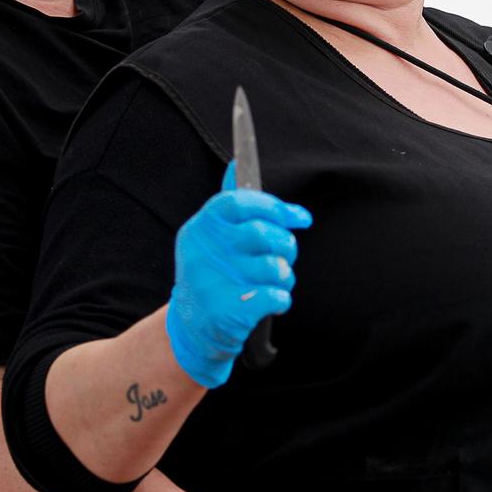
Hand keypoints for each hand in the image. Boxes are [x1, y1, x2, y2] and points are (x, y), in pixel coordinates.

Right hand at [165, 163, 311, 387]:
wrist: (193, 328)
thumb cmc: (213, 275)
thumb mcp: (211, 237)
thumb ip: (230, 205)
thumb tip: (237, 163)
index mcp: (200, 228)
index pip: (240, 201)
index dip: (275, 206)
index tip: (298, 217)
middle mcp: (202, 252)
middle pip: (262, 233)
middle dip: (286, 245)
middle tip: (286, 255)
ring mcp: (212, 282)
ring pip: (273, 267)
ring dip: (285, 276)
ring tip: (275, 282)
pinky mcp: (227, 311)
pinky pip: (275, 296)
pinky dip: (281, 299)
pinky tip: (272, 301)